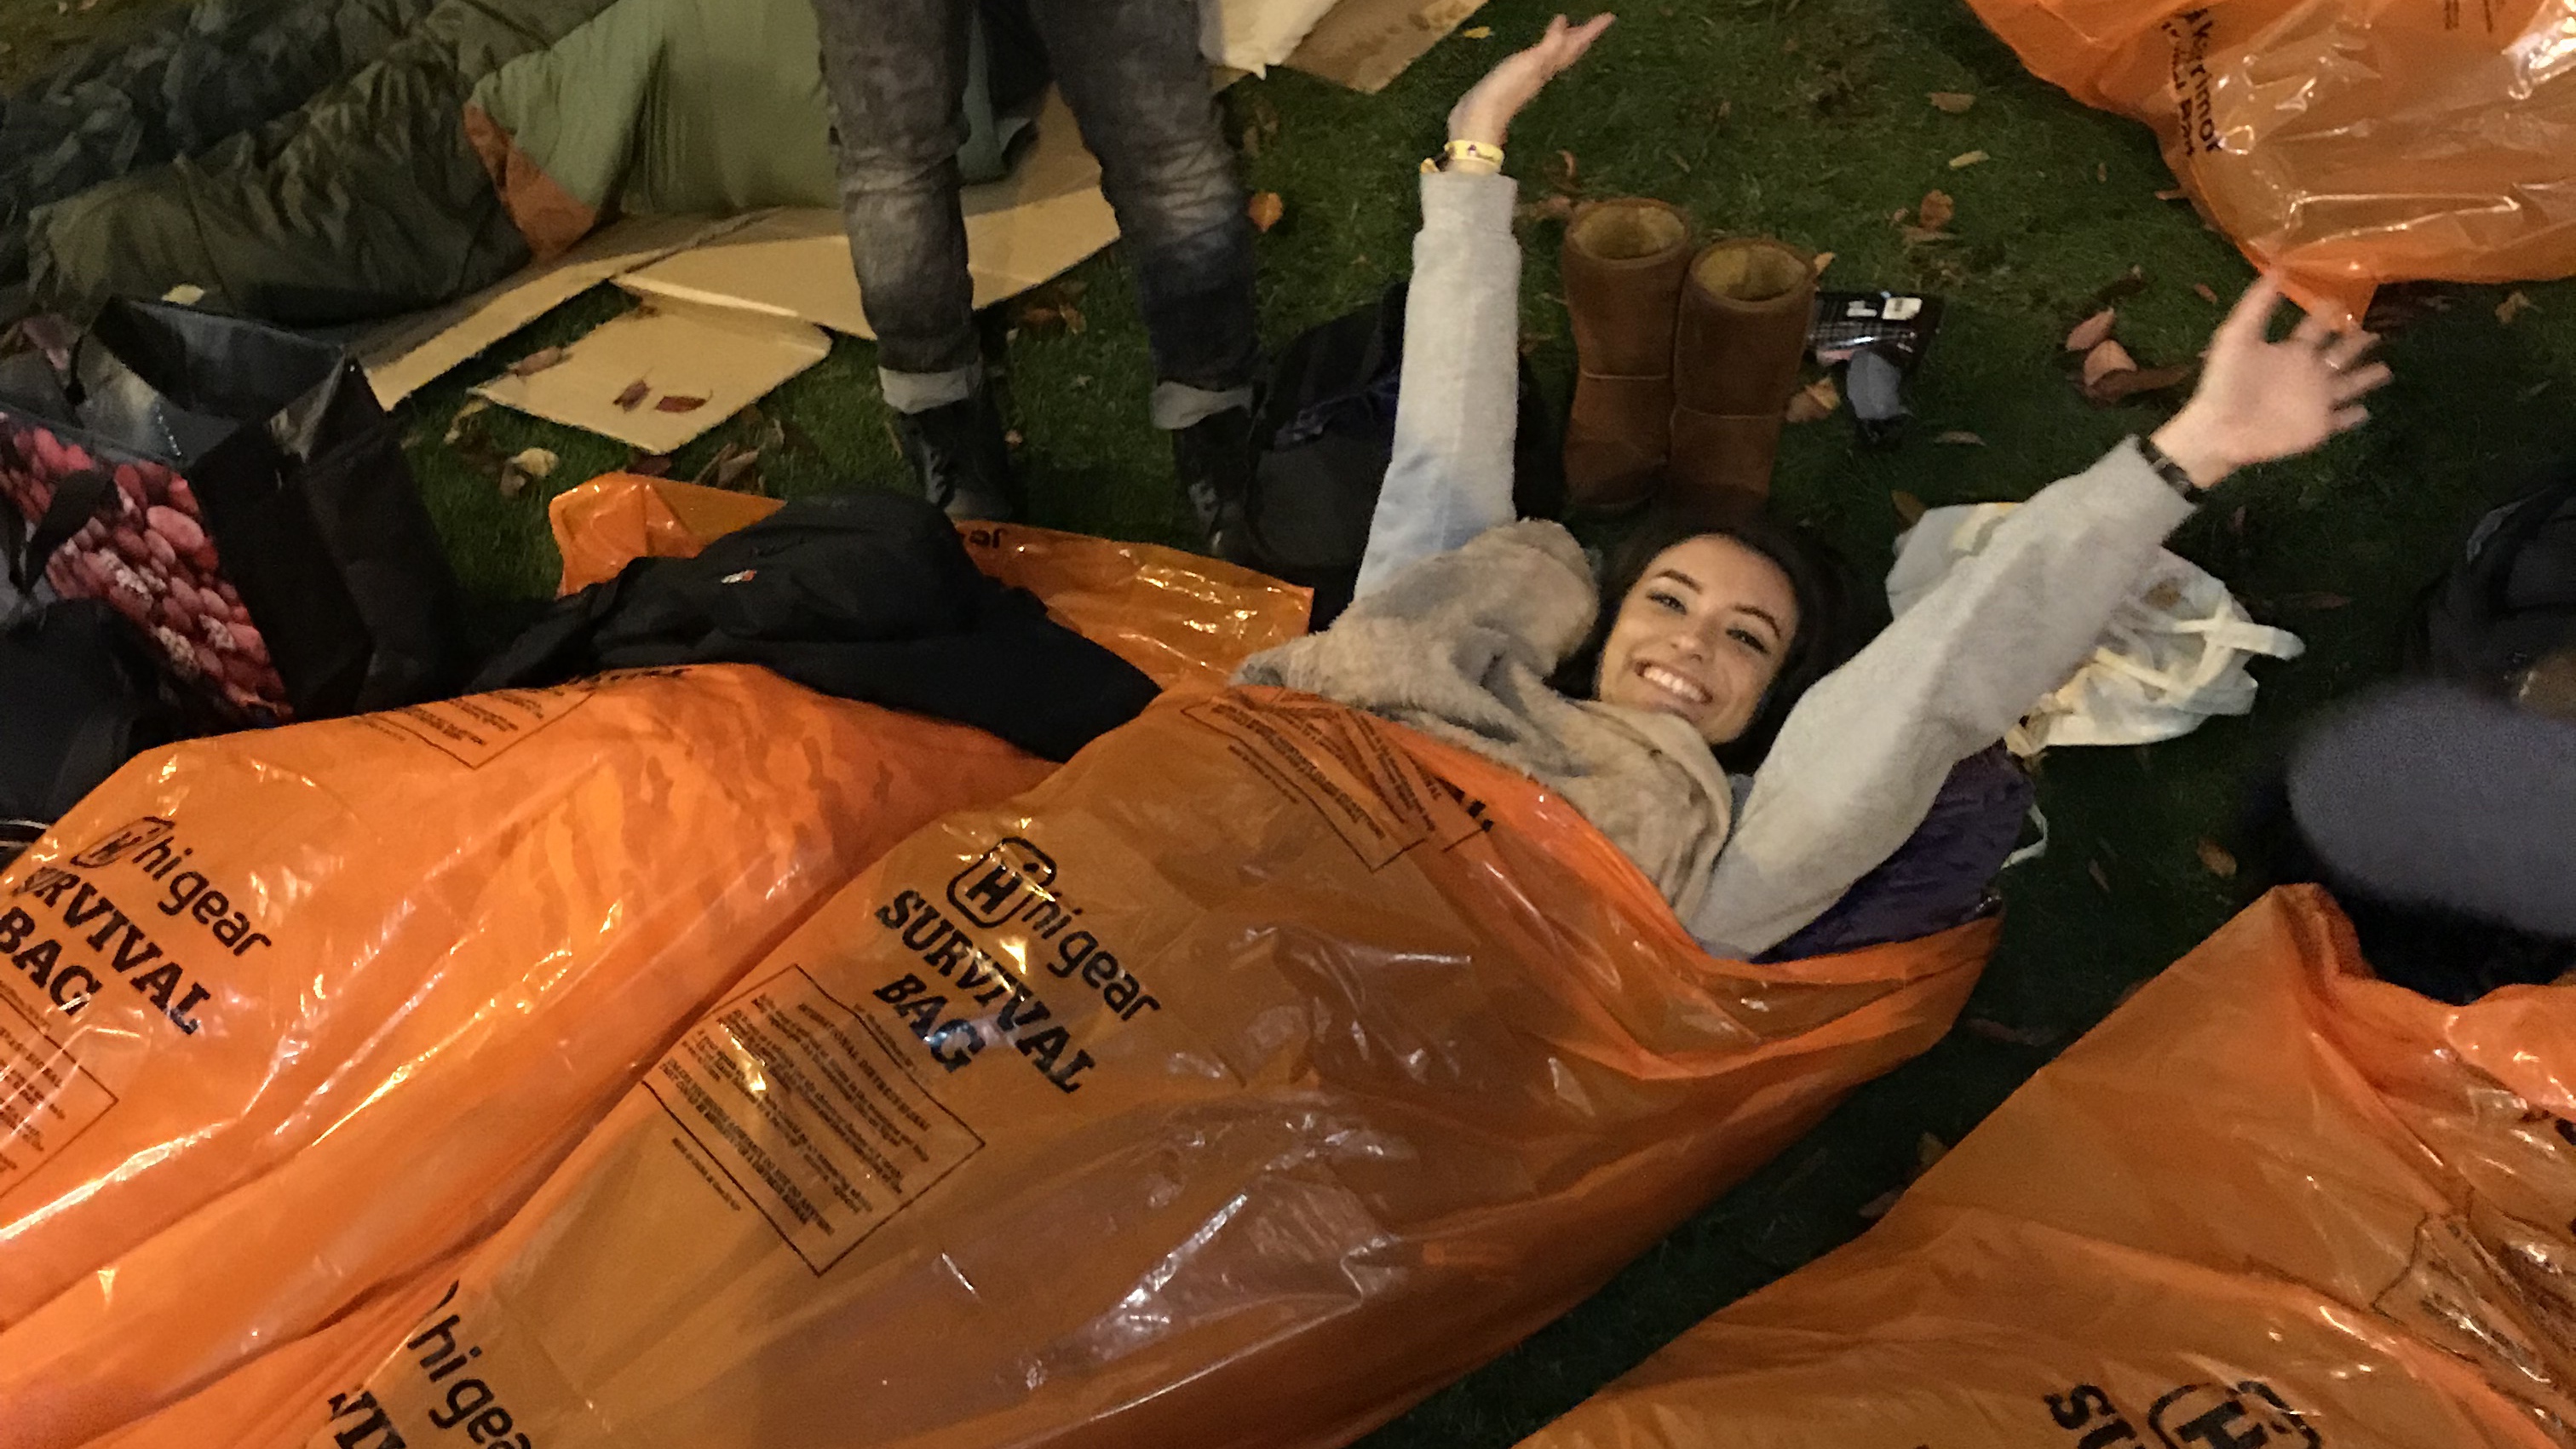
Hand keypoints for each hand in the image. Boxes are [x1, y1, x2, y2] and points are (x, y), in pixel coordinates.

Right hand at [1447, 13, 1615, 147]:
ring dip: (1565, 42)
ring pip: (1555, 56)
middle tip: (1596, 21)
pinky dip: (1544, 50)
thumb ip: (1549, 45)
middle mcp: (1543, 71)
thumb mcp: (1530, 64)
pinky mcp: (1514, 79)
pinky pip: (1538, 60)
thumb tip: (1565, 24)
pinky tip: (1540, 50)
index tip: (1609, 17)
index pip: (1575, 45)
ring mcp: (1529, 76)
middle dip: (1582, 36)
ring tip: (1571, 30)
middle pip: (1569, 51)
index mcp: (1549, 66)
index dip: (1591, 31)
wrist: (1479, 118)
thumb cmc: (1505, 90)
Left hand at [2150, 275, 2390, 489]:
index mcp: (2291, 351)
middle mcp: (2308, 373)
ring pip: (2348, 385)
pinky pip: (2340, 421)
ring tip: (2386, 369)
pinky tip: (2366, 411)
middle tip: (2376, 331)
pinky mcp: (2318, 427)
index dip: (2327, 312)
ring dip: (2365, 377)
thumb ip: (2257, 305)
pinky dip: (2353, 417)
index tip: (2342, 297)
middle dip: (2357, 343)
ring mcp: (2315, 400)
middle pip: (2339, 354)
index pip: (2315, 327)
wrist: (2218, 429)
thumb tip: (2277, 268)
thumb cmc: (2224, 382)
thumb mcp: (2237, 337)